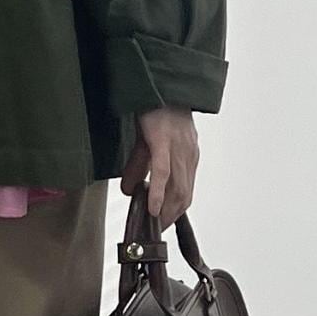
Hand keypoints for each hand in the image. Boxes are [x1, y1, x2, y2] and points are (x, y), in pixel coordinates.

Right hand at [119, 106, 198, 229]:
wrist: (159, 85)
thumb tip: (129, 190)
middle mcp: (187, 155)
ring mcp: (178, 149)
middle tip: (155, 231)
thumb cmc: (157, 111)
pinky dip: (157, 192)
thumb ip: (139, 168)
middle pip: (184, 195)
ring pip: (176, 188)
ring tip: (153, 224)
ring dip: (165, 210)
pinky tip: (150, 206)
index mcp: (187, 156)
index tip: (162, 225)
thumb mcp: (147, 143)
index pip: (186, 191)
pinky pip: (162, 172)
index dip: (176, 212)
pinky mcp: (163, 142)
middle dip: (170, 216)